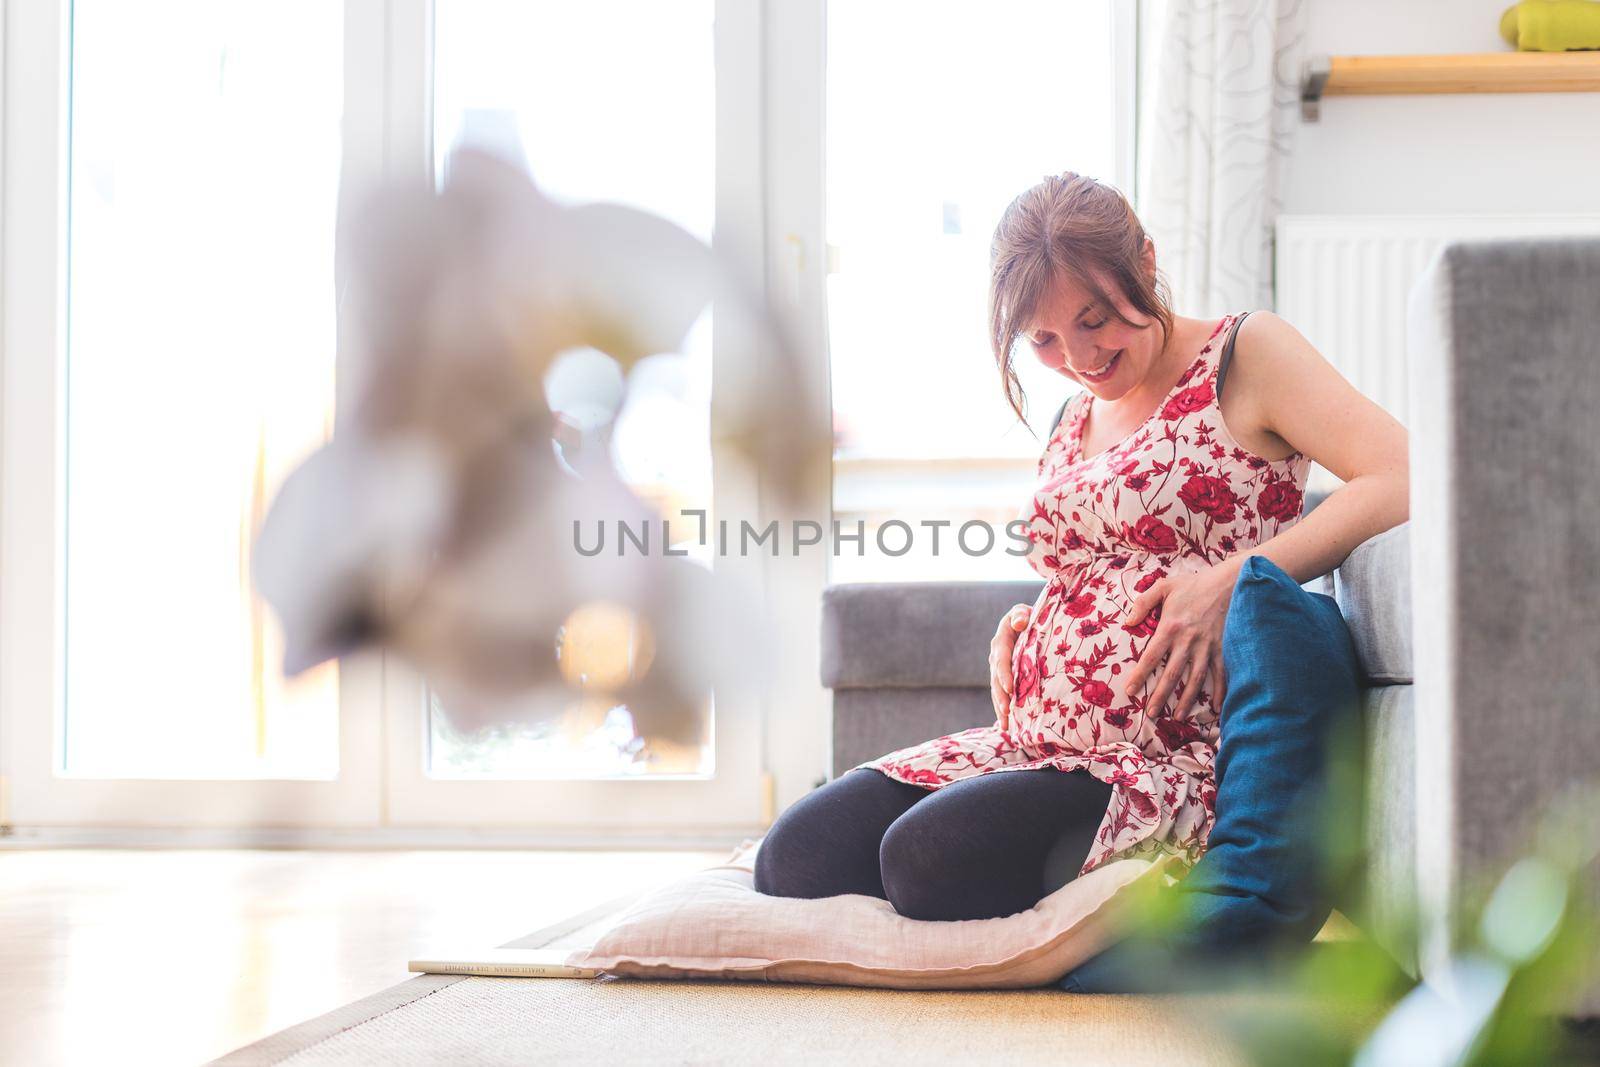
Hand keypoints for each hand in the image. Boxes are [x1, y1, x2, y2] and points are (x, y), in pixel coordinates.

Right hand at [989, 603, 1031, 731]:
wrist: (1029, 622)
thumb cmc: (1030, 615)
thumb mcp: (1024, 611)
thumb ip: (1021, 614)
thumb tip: (1019, 622)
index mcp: (1001, 640)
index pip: (1001, 659)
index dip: (1004, 674)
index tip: (1010, 690)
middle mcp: (997, 656)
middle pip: (996, 680)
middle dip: (1000, 698)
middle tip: (1007, 713)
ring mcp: (999, 669)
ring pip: (997, 691)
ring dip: (1000, 708)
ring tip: (1006, 726)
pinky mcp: (1005, 678)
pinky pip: (1002, 695)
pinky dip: (1004, 710)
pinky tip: (1007, 726)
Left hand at [1120, 566, 1234, 719]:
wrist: (1230, 582)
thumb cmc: (1194, 585)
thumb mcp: (1164, 586)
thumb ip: (1143, 602)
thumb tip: (1128, 621)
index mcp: (1170, 627)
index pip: (1151, 656)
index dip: (1139, 675)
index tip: (1130, 690)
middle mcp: (1188, 641)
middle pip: (1171, 674)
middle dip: (1160, 696)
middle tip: (1151, 714)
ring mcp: (1208, 647)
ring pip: (1195, 679)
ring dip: (1186, 700)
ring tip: (1178, 717)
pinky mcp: (1224, 648)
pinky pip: (1222, 674)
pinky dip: (1220, 692)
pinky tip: (1214, 708)